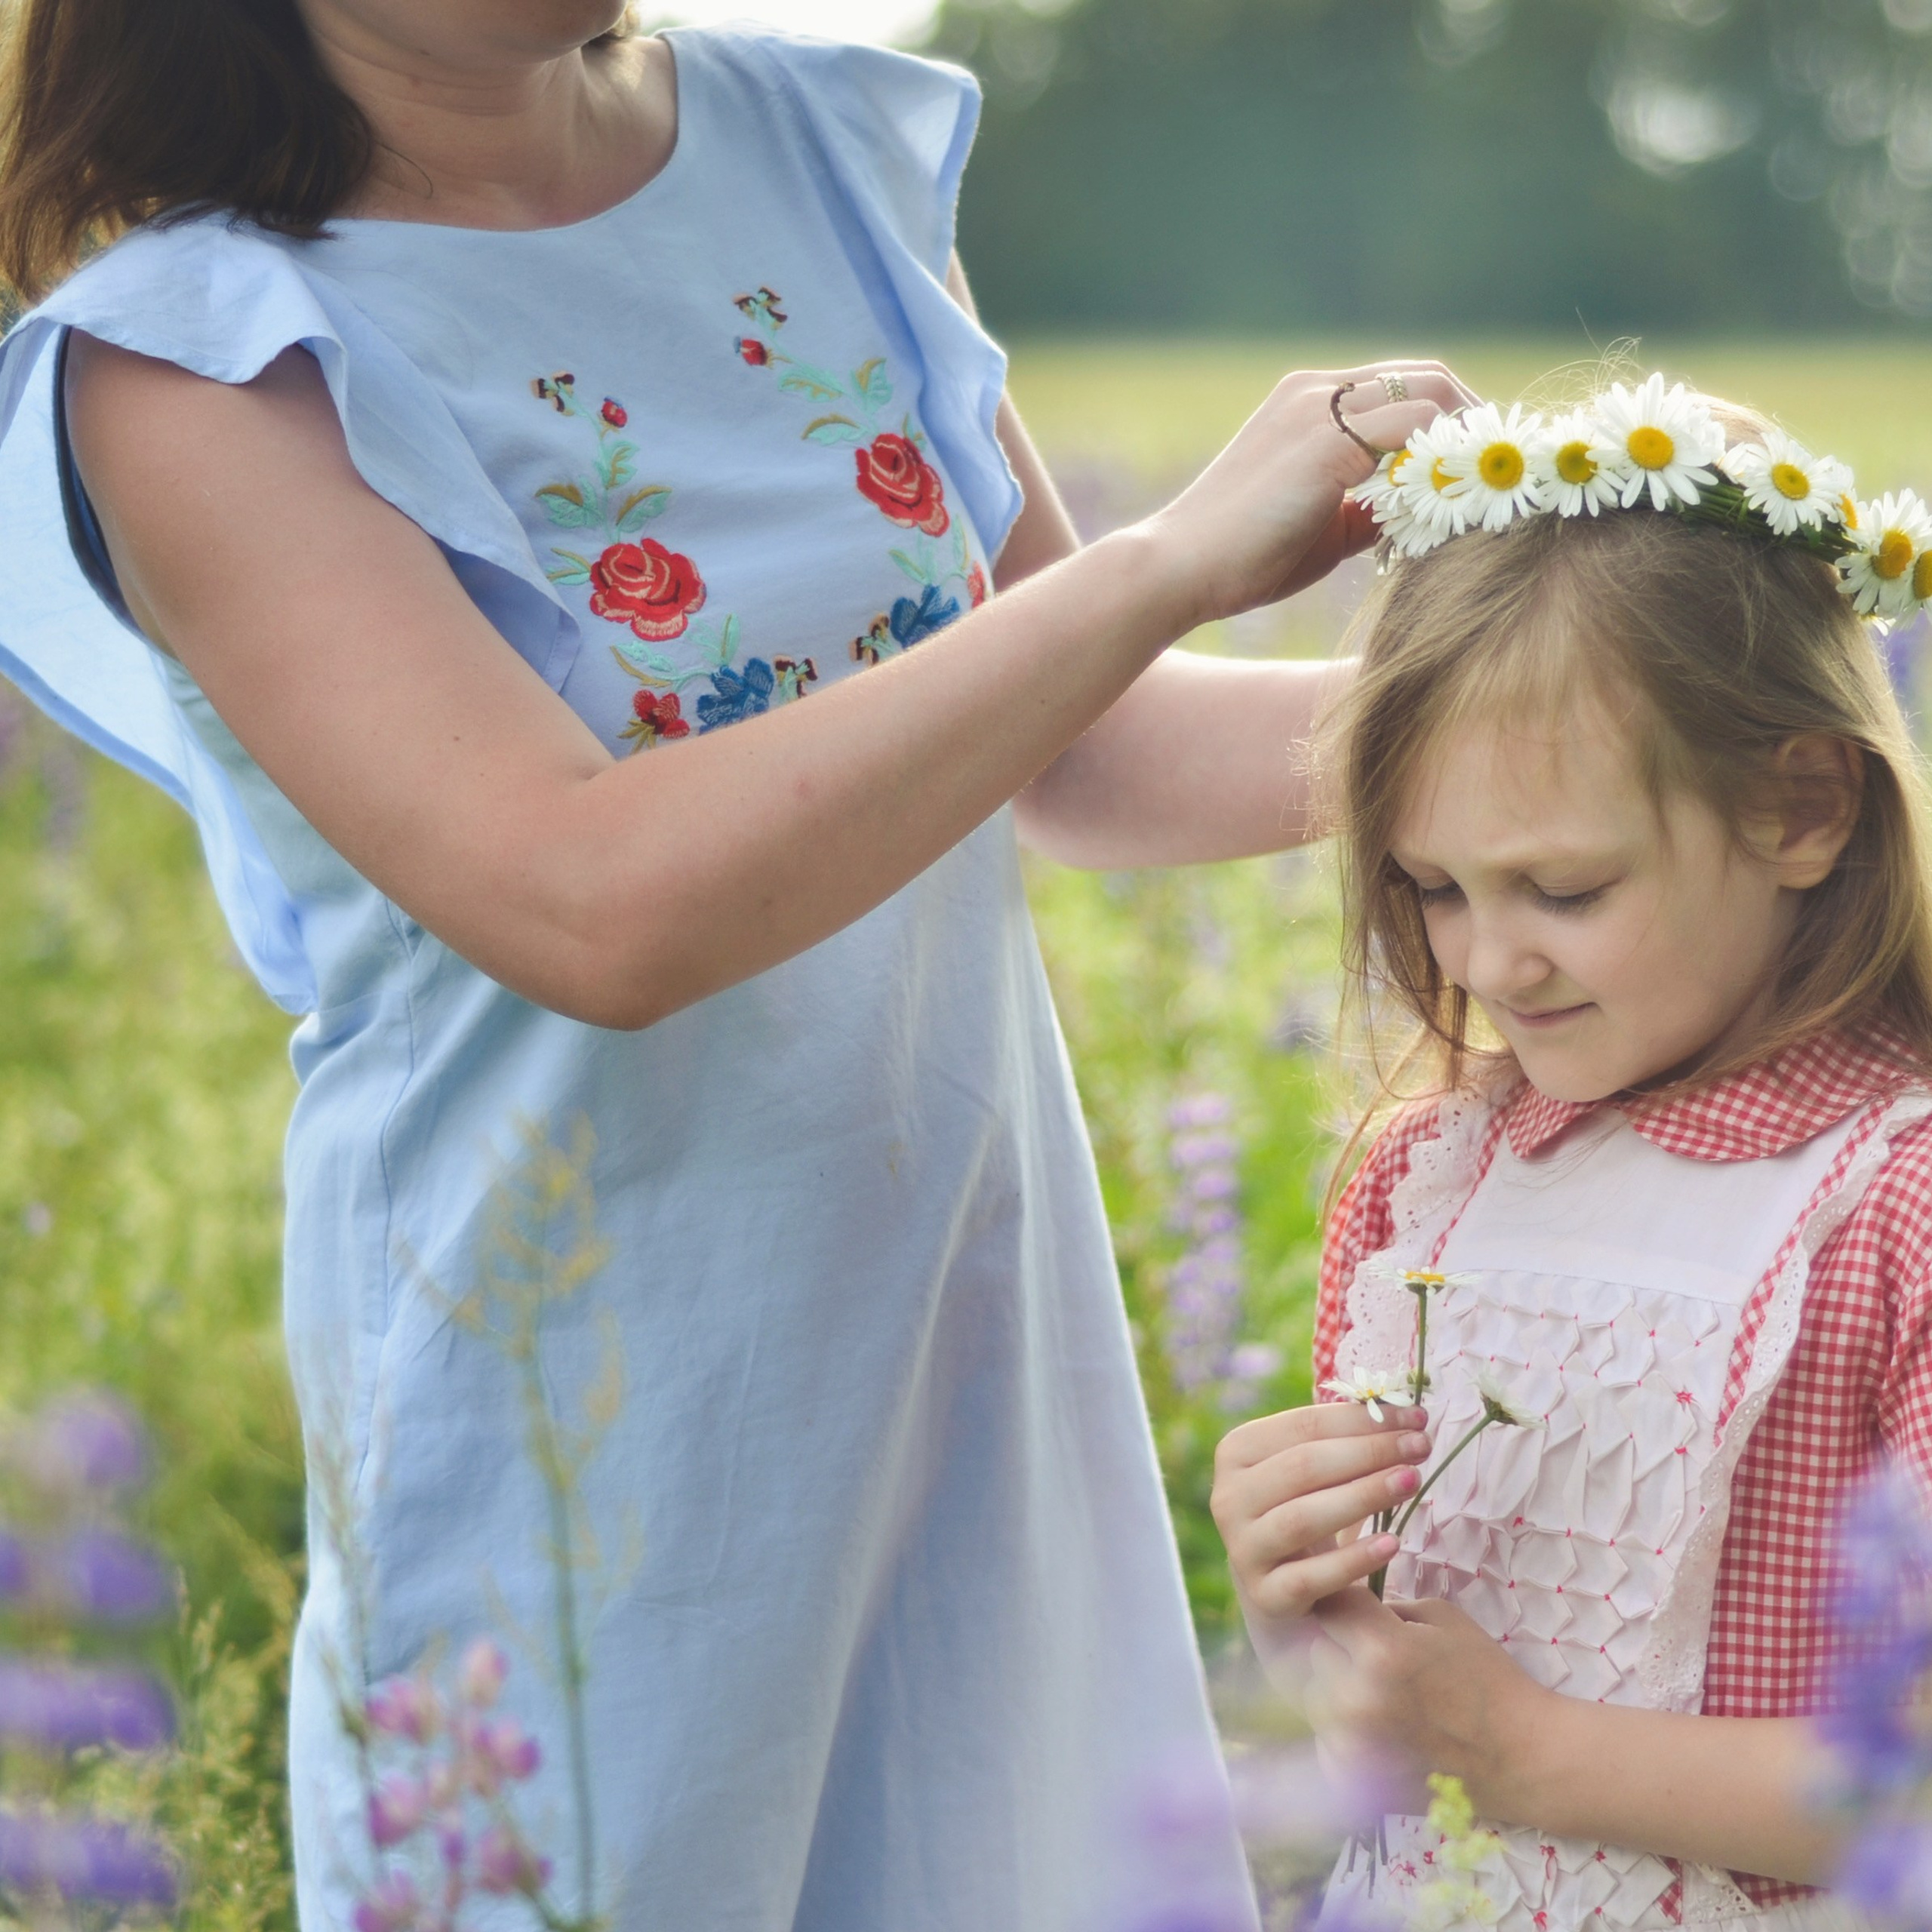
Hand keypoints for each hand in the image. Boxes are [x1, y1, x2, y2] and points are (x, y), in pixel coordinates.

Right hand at [1138, 361, 1477, 626]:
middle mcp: (1315, 391)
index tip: (1476, 465)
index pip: (1400, 387)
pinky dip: (1446, 460)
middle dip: (1473, 420)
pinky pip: (1419, 429)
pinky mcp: (1329, 442)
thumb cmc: (1240, 560)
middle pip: (1426, 378)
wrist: (1178, 570)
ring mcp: (1321, 410)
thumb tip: (1423, 512)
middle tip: (1499, 472)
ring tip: (1484, 487)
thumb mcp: (1321, 526)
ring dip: (1467, 439)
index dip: (1449, 420)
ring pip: (1431, 394)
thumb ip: (1371, 506)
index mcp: (1306, 403)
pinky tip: (1454, 500)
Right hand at [1211, 1399, 1432, 1678]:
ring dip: (1364, 1496)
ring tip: (1412, 1481)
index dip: (1362, 1420)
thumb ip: (1343, 1439)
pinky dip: (1353, 1560)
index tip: (1417, 1417)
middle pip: (1304, 1467)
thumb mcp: (1312, 1469)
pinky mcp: (1266, 1595)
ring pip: (1303, 1517)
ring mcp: (1243, 1549)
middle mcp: (1228, 1497)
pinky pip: (1311, 1576)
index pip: (1303, 1427)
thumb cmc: (1305, 1507)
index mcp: (1237, 1452)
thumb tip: (1406, 1413)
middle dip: (1369, 1452)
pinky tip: (1392, 1543)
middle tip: (1421, 1446)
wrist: (1280, 1582)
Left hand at [1308, 1589, 1548, 1816]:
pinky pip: (1321, 1736)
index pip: (1330, 1604)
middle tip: (1371, 1652)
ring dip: (1334, 1686)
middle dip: (1338, 1643)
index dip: (1345, 1602)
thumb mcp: (1442, 1618)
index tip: (1359, 1607)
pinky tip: (1376, 1728)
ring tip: (1376, 1692)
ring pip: (1311, 1693)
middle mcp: (1357, 1697)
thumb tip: (1348, 1601)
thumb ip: (1387, 1607)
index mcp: (1382, 1650)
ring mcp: (1350, 1743)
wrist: (1522, 1757)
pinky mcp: (1350, 1777)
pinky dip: (1340, 1729)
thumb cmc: (1488, 1679)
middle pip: (1314, 1648)